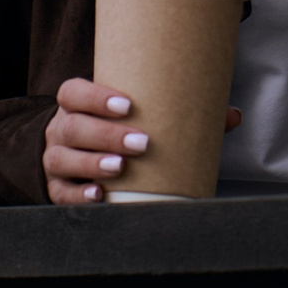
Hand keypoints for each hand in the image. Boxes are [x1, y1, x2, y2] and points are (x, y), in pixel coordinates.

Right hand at [42, 78, 240, 203]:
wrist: (74, 147)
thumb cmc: (115, 125)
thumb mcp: (136, 112)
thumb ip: (179, 112)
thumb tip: (232, 116)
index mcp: (76, 102)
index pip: (75, 92)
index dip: (96, 97)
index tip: (128, 105)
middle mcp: (61, 128)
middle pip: (74, 127)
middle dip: (107, 135)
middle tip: (141, 142)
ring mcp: (55, 158)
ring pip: (63, 159)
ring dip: (92, 164)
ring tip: (120, 167)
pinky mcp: (56, 187)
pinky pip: (60, 193)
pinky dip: (78, 195)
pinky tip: (99, 195)